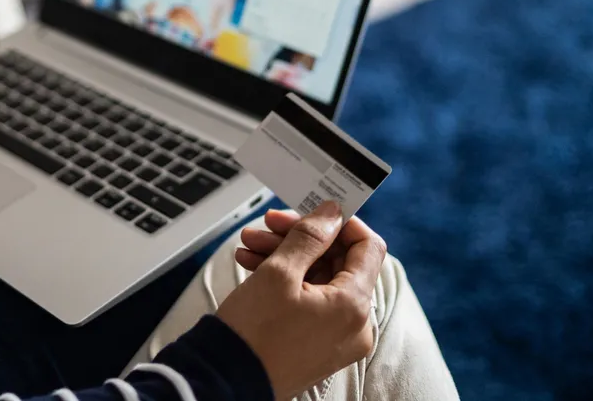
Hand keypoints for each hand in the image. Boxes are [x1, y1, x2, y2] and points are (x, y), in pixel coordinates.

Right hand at [215, 202, 387, 398]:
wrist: (225, 380)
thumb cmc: (252, 333)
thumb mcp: (279, 273)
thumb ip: (310, 237)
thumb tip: (332, 213)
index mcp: (354, 306)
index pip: (367, 247)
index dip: (340, 223)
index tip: (312, 211)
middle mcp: (355, 325)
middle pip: (339, 262)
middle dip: (301, 238)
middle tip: (268, 225)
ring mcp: (336, 338)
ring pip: (320, 280)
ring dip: (287, 257)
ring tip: (250, 246)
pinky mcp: (317, 345)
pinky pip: (311, 302)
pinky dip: (287, 282)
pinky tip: (253, 266)